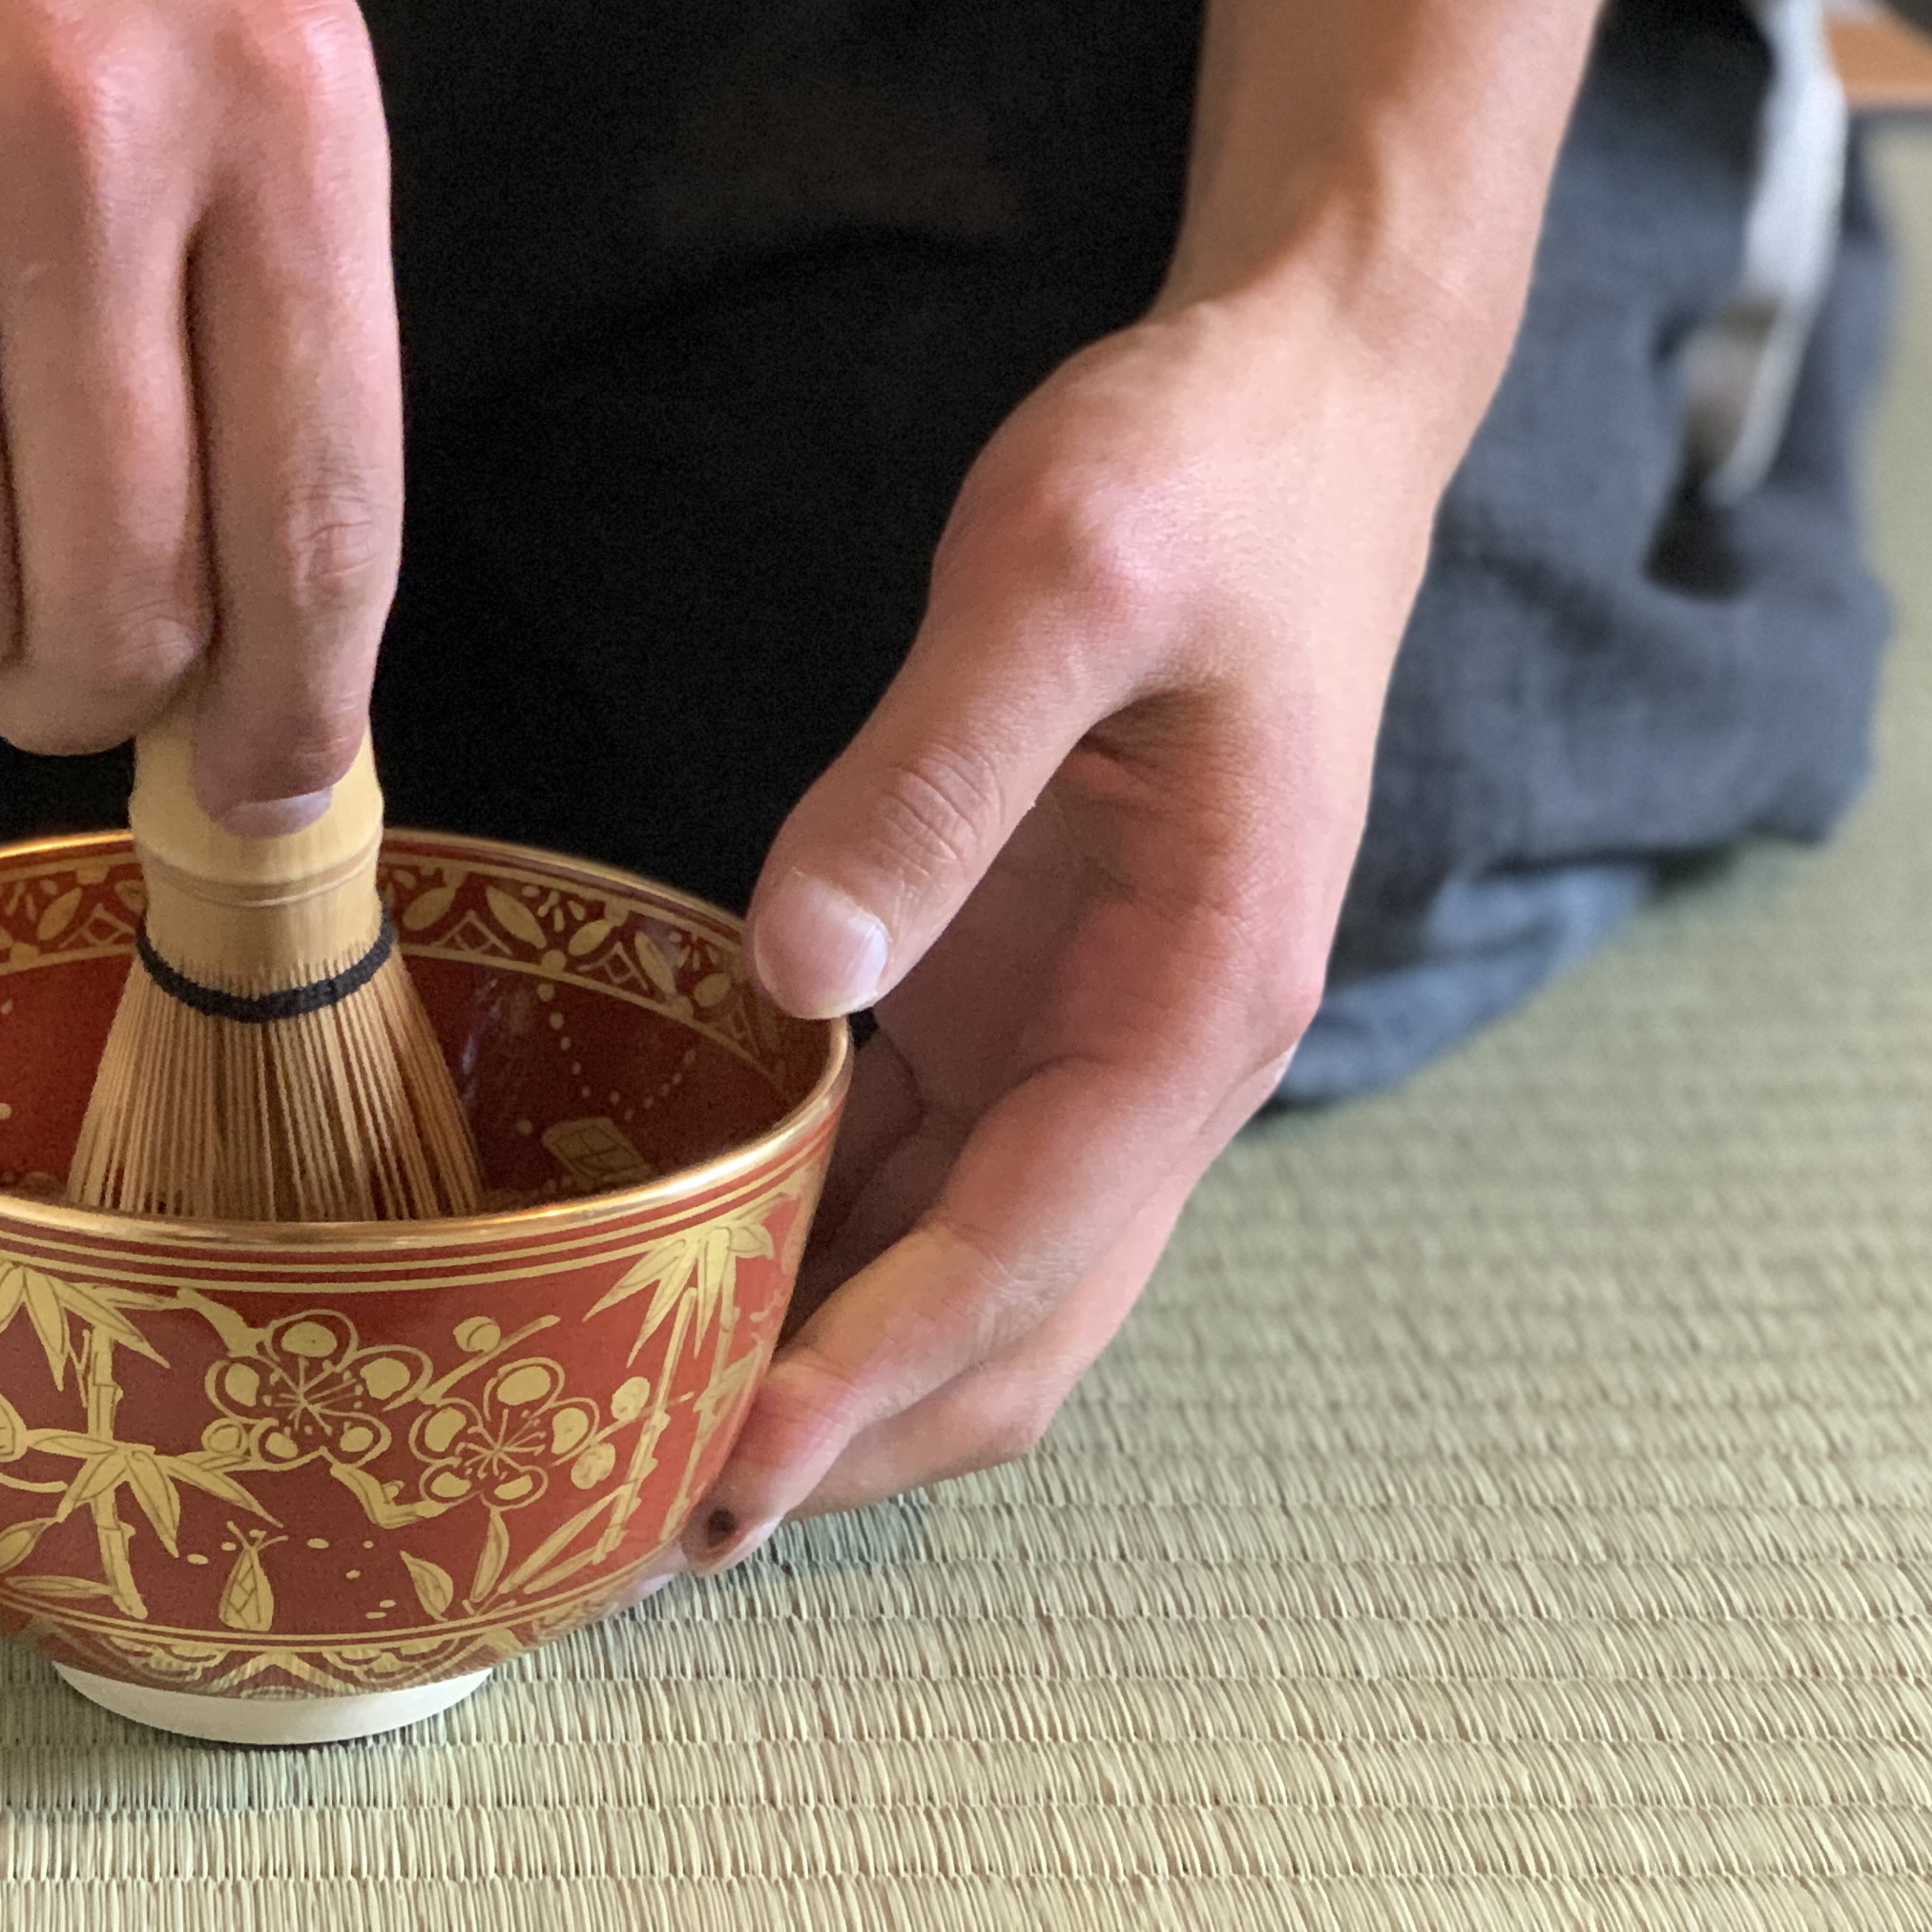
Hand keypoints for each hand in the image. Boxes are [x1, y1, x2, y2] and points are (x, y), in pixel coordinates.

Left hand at [680, 0, 1670, 1564]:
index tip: (720, 1472)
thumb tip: (796, 974)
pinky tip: (682, 1265)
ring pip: (973, 1276)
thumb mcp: (1065, 574)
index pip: (1023, 1247)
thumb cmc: (1202, 478)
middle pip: (1014, 1330)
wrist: (1302, 413)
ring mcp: (1095, 1036)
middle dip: (847, 1440)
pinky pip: (929, 1169)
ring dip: (828, 1372)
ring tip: (630, 1435)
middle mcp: (1160, 1059)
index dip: (868, 1373)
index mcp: (1196, 997)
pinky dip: (823, 1248)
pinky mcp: (1029, 987)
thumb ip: (937, 772)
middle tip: (635, 1518)